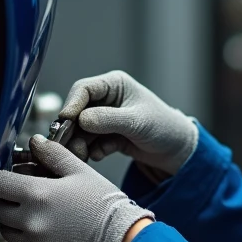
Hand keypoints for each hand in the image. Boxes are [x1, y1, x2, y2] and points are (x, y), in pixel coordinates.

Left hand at [0, 136, 154, 241]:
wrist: (121, 238)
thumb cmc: (104, 204)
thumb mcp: (80, 171)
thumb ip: (54, 154)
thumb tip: (35, 142)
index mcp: (38, 194)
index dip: (2, 177)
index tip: (11, 176)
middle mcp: (31, 221)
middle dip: (6, 198)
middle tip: (22, 194)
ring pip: (6, 230)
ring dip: (13, 220)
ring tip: (36, 212)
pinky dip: (32, 237)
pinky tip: (53, 228)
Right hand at [61, 70, 197, 177]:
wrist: (176, 149)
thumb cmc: (163, 126)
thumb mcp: (136, 121)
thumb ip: (108, 119)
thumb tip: (81, 120)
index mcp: (114, 85)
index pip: (84, 89)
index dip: (72, 104)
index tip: (65, 120)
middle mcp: (106, 99)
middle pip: (77, 111)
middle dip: (72, 129)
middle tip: (67, 145)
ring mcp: (105, 119)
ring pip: (81, 130)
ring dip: (79, 143)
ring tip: (82, 156)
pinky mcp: (106, 136)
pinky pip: (90, 143)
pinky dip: (91, 151)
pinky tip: (98, 156)